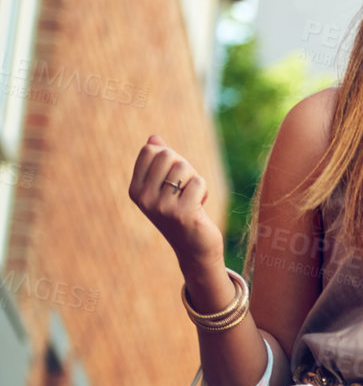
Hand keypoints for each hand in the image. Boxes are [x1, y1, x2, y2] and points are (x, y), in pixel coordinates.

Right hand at [128, 135, 225, 270]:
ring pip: (183, 167)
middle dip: (184, 167)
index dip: (169, 155)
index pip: (150, 150)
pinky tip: (198, 208)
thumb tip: (153, 138)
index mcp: (135, 189)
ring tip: (191, 198)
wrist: (194, 247)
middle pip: (168, 155)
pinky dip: (204, 191)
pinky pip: (199, 182)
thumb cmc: (181, 211)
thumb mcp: (164, 187)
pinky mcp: (181, 213)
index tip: (172, 176)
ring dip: (195, 180)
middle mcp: (143, 198)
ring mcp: (161, 206)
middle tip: (185, 188)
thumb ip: (158, 162)